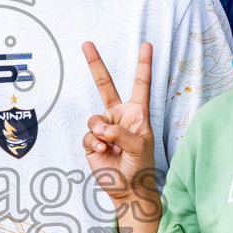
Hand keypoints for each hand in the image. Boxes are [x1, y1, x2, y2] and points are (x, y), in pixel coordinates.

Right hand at [82, 41, 157, 208]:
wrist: (128, 189)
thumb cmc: (141, 166)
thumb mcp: (139, 146)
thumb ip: (121, 132)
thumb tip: (100, 127)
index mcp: (137, 113)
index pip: (141, 85)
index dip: (143, 65)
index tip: (146, 45)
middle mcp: (119, 116)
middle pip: (104, 85)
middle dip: (95, 64)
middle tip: (86, 44)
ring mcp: (104, 128)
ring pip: (94, 119)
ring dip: (101, 133)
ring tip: (110, 146)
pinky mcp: (91, 141)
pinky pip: (88, 136)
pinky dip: (94, 143)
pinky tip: (103, 151)